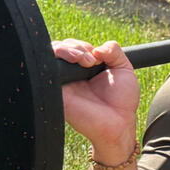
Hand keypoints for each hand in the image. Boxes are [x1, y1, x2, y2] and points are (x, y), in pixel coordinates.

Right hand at [52, 39, 140, 159]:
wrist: (118, 124)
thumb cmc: (122, 101)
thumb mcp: (124, 69)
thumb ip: (113, 51)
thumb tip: (97, 47)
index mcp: (84, 68)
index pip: (73, 46)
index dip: (83, 46)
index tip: (97, 56)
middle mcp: (71, 74)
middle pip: (60, 47)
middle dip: (75, 46)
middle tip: (91, 61)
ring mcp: (62, 83)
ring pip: (51, 54)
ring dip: (66, 49)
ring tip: (84, 60)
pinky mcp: (56, 91)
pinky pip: (45, 71)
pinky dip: (56, 59)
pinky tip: (73, 62)